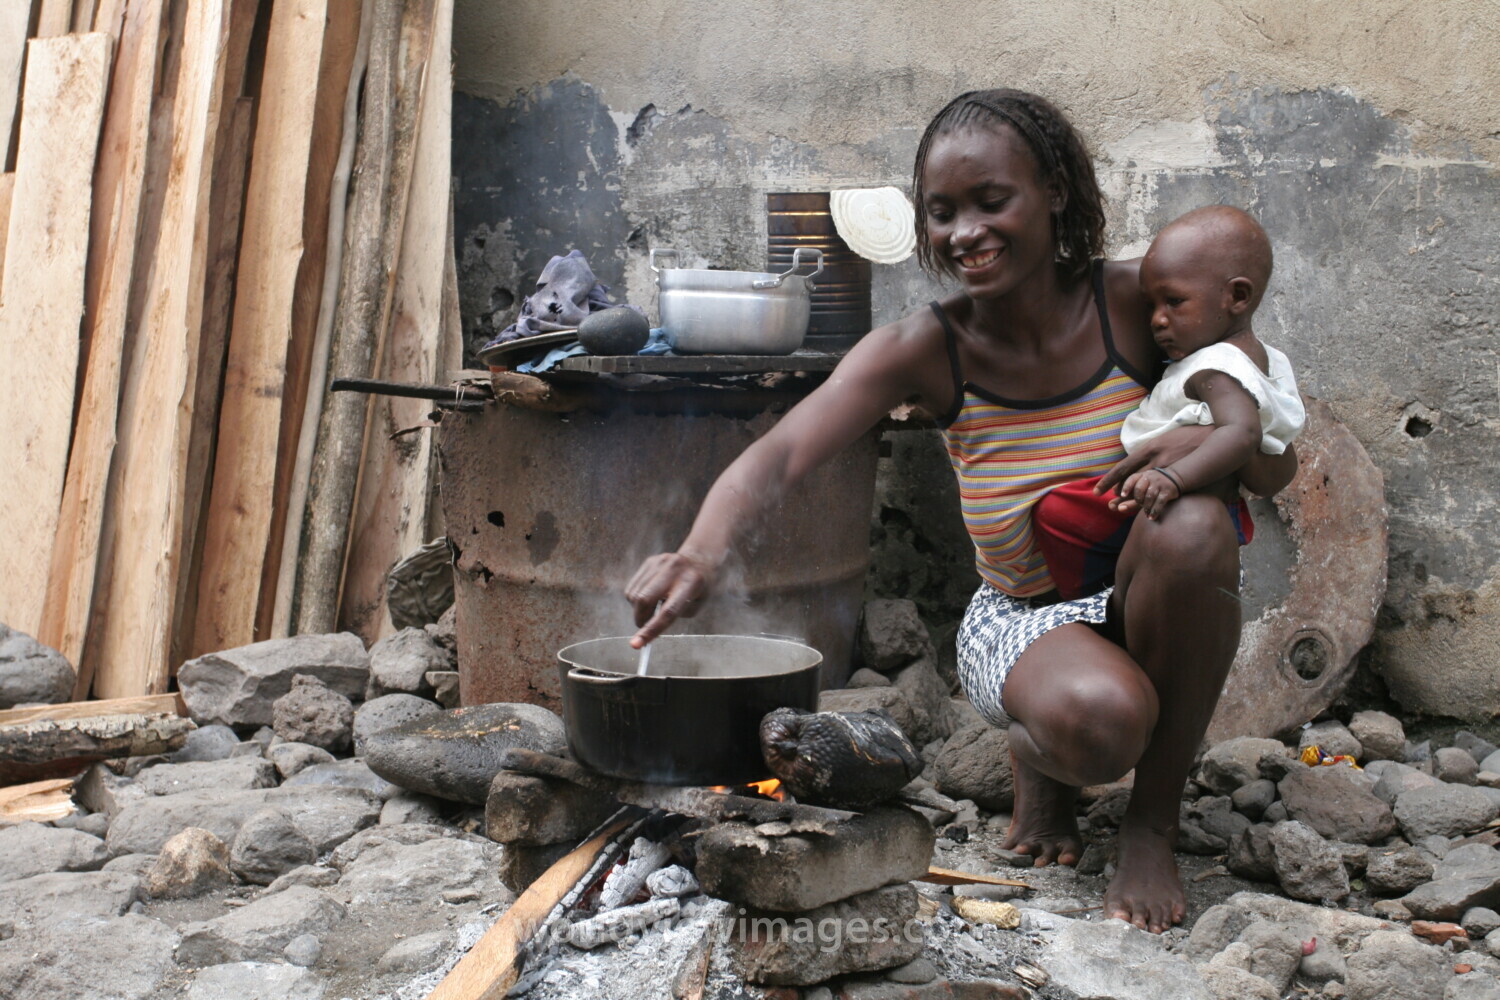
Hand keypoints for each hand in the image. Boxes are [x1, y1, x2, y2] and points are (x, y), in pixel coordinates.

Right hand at [625, 551, 713, 647]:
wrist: (698, 560)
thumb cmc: (699, 589)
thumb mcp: (696, 605)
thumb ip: (673, 616)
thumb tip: (647, 626)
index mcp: (691, 584)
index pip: (668, 611)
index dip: (651, 630)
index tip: (635, 645)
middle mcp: (674, 570)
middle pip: (644, 600)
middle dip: (639, 619)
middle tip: (644, 627)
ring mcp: (660, 563)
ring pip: (634, 595)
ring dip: (638, 610)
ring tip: (654, 607)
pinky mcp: (650, 562)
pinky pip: (632, 587)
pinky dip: (636, 599)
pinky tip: (650, 596)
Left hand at [1095, 426, 1212, 502]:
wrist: (1211, 438)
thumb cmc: (1185, 437)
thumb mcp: (1162, 440)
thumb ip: (1148, 452)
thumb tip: (1136, 464)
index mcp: (1147, 449)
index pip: (1122, 467)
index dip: (1109, 480)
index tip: (1098, 490)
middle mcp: (1153, 459)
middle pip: (1130, 481)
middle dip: (1119, 494)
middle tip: (1110, 505)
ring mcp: (1166, 469)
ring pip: (1143, 490)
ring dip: (1132, 502)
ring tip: (1121, 510)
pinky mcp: (1178, 478)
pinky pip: (1160, 496)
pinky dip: (1152, 506)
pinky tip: (1148, 514)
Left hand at [1112, 467, 1180, 518]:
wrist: (1174, 478)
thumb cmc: (1151, 485)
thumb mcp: (1140, 488)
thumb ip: (1126, 497)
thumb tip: (1111, 506)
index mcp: (1140, 476)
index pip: (1131, 479)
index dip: (1126, 487)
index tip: (1121, 495)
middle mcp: (1149, 478)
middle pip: (1139, 488)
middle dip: (1136, 500)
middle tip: (1136, 506)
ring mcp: (1158, 484)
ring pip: (1149, 496)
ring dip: (1145, 507)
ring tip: (1145, 514)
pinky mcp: (1168, 491)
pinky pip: (1160, 501)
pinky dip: (1155, 510)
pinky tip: (1151, 517)